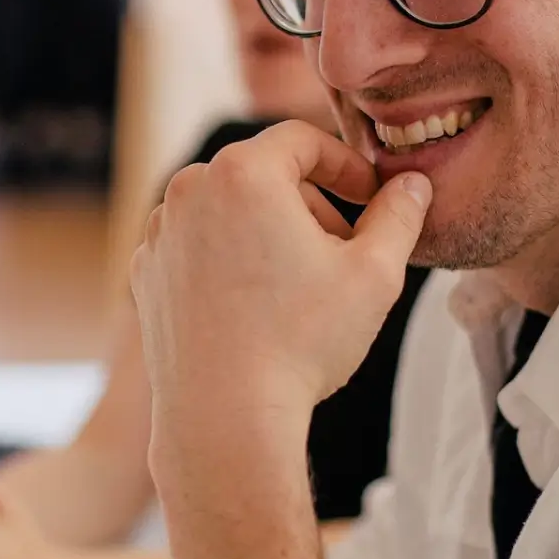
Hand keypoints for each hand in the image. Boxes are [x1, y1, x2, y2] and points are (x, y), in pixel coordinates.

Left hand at [130, 120, 431, 435]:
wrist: (224, 418)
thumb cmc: (301, 342)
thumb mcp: (374, 275)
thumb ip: (398, 216)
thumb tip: (413, 184)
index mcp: (242, 173)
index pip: (302, 141)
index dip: (346, 165)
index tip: (371, 198)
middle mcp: (189, 190)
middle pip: (263, 174)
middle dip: (310, 203)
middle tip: (345, 249)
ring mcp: (160, 232)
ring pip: (228, 209)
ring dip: (269, 230)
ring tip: (302, 282)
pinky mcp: (146, 272)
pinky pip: (198, 245)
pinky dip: (230, 259)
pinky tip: (258, 306)